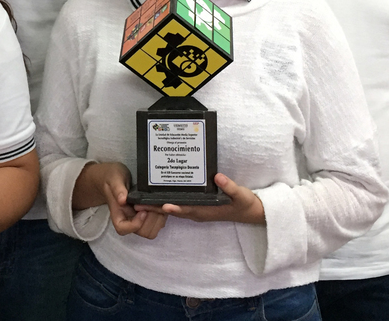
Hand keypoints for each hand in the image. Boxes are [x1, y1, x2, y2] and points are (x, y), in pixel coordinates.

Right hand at [82, 162, 165, 239]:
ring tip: (157, 203)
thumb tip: (122, 200)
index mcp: (117, 213)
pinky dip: (162, 215)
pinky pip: (158, 224)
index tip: (142, 211)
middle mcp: (128, 220)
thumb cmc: (113, 178)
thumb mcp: (114, 179)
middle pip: (141, 232)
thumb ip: (118, 188)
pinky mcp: (148, 216)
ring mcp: (139, 219)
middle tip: (152, 203)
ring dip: (158, 218)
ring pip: (152, 230)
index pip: (123, 229)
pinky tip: (161, 203)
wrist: (115, 177)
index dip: (135, 224)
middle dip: (151, 219)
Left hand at [137, 174, 264, 224]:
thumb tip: (217, 176)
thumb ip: (229, 186)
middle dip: (156, 208)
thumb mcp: (240, 194)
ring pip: (174, 209)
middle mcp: (198, 212)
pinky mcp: (197, 208)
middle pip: (174, 210)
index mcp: (206, 210)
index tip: (161, 205)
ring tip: (140, 201)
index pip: (187, 209)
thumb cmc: (244, 203)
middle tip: (138, 204)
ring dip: (158, 206)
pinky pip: (179, 206)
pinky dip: (167, 203)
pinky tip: (158, 197)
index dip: (174, 208)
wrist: (250, 212)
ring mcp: (197, 211)